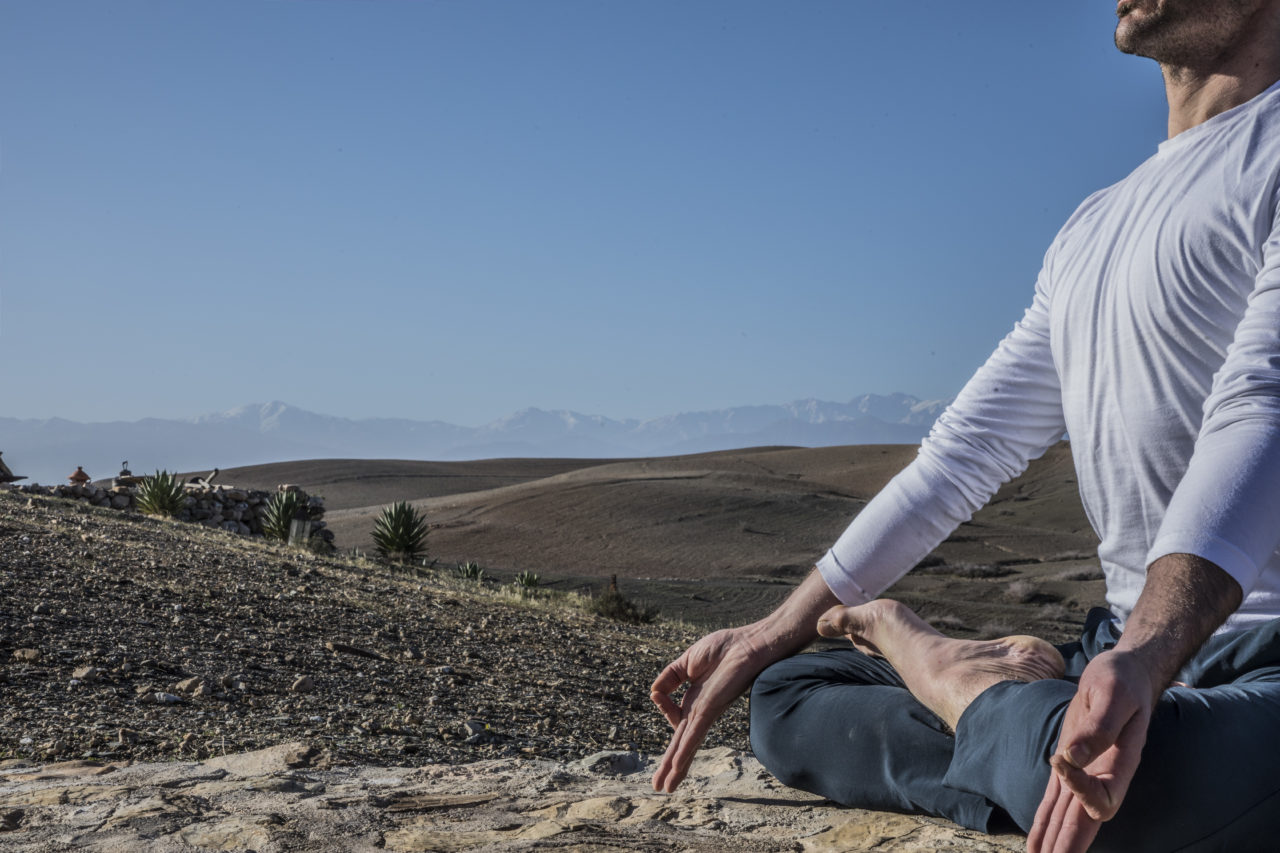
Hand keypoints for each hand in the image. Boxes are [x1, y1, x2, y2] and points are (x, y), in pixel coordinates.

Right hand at [649, 626, 770, 792]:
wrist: (749, 643)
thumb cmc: (726, 648)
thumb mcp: (687, 661)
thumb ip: (670, 676)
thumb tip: (653, 693)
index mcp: (695, 700)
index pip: (673, 715)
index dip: (662, 706)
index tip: (658, 695)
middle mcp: (701, 711)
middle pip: (681, 743)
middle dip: (669, 765)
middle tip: (659, 786)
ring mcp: (706, 713)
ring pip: (686, 746)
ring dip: (674, 768)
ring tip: (665, 788)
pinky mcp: (711, 711)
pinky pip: (694, 734)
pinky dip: (685, 751)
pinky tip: (676, 767)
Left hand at [1028, 650, 1156, 852]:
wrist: (1125, 673)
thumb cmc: (1121, 680)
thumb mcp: (1112, 693)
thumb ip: (1099, 727)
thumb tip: (1072, 756)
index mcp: (1121, 762)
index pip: (1103, 796)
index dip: (1081, 788)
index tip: (1060, 758)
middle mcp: (1106, 775)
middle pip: (1085, 821)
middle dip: (1068, 845)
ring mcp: (1088, 773)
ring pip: (1070, 817)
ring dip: (1056, 842)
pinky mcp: (1071, 765)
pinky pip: (1058, 801)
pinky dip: (1046, 823)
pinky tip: (1037, 844)